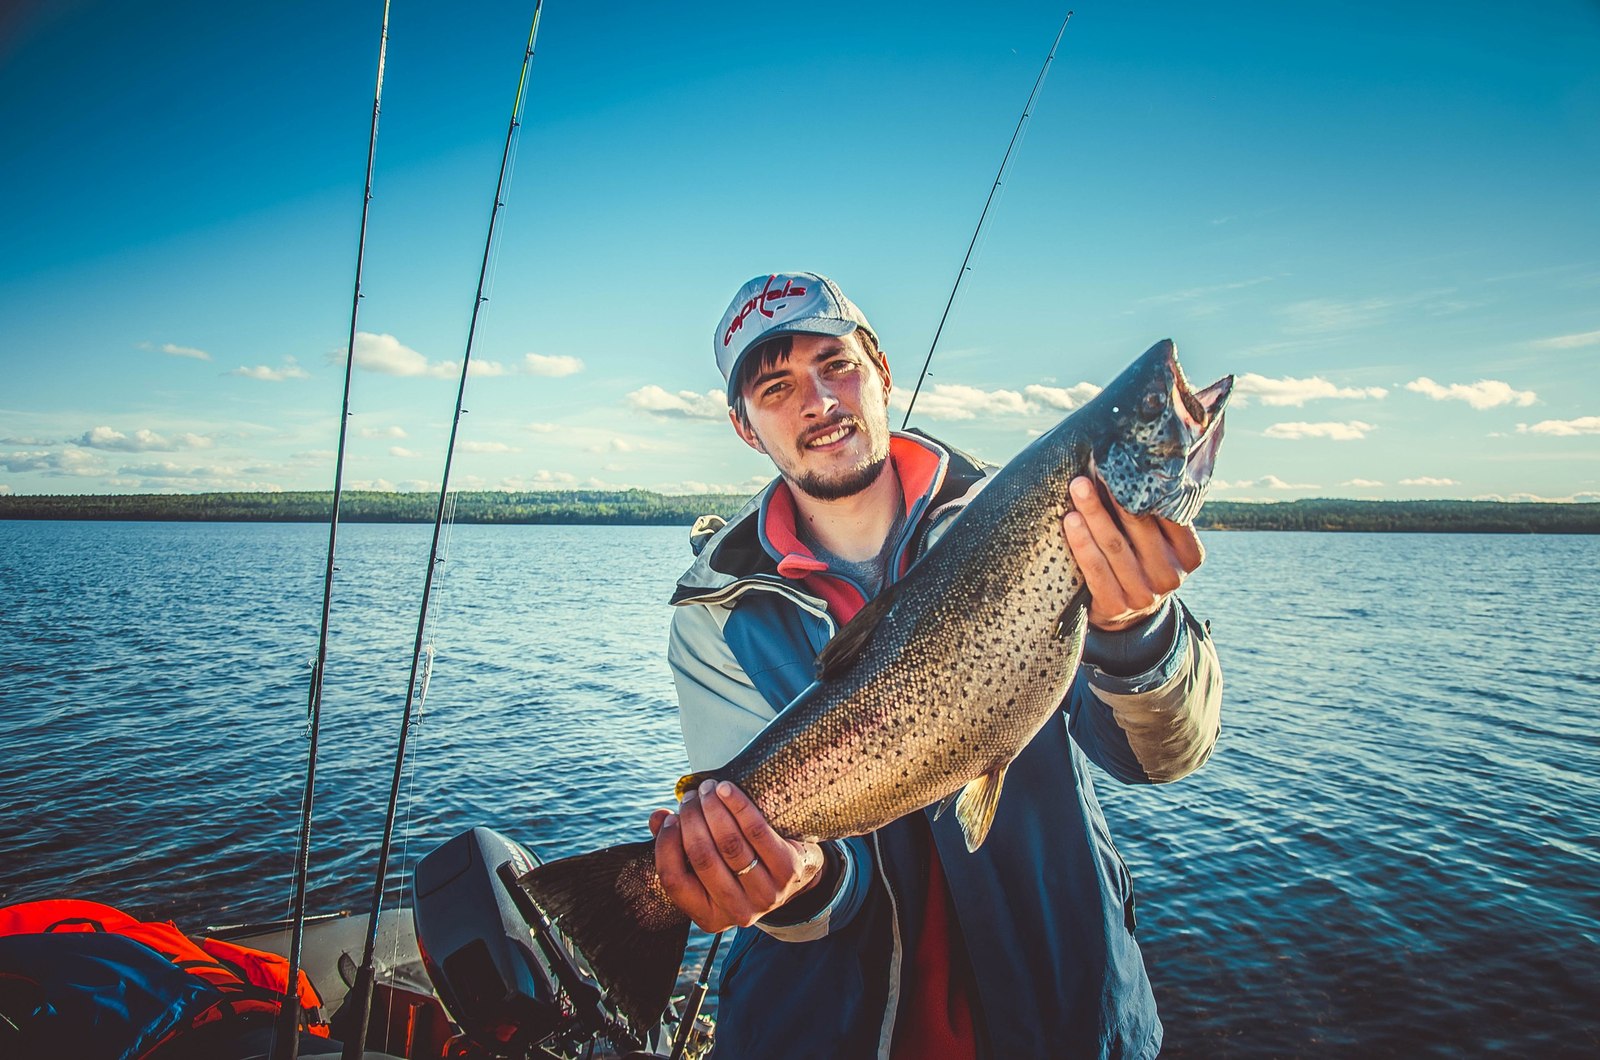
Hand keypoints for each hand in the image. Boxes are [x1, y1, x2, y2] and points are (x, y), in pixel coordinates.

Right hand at [651, 779, 825, 932]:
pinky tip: (727, 790)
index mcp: (708, 917)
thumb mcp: (708, 866)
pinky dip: (738, 806)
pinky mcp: (787, 871)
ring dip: (713, 809)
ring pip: (729, 844)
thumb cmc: (739, 867)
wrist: (794, 874)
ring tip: (708, 789)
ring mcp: (765, 895)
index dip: (666, 845)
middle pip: (703, 857)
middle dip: (692, 819)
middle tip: (690, 796)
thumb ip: (677, 846)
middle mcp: (737, 913)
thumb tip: (657, 818)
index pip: (674, 880)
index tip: (669, 818)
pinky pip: (756, 831)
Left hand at [1062, 475, 1203, 631]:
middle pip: (1139, 526)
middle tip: (1094, 469)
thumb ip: (1155, 514)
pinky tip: (1070, 521)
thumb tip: (1135, 463)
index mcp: (1190, 555)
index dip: (1146, 488)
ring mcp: (1144, 594)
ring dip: (1094, 513)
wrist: (1126, 616)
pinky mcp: (1116, 605)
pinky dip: (1081, 542)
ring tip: (1078, 488)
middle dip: (1114, 495)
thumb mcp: (1159, 543)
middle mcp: (1171, 576)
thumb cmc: (1140, 560)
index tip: (1125, 464)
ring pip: (1114, 545)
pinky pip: (1095, 568)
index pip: (1169, 515)